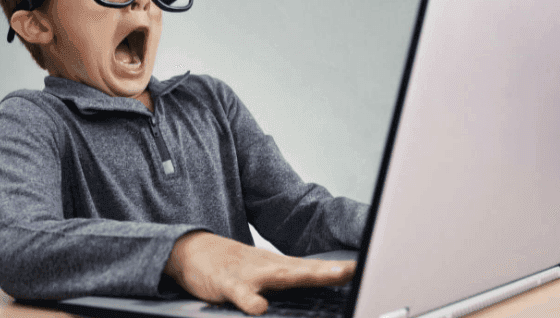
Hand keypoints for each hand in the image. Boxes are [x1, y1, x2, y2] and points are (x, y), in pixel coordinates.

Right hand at [163, 231, 355, 314]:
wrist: (193, 250)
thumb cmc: (233, 266)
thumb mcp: (264, 273)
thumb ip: (289, 282)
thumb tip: (320, 287)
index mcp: (280, 267)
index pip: (315, 269)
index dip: (340, 270)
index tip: (366, 269)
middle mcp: (270, 267)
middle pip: (305, 270)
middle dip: (331, 271)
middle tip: (355, 270)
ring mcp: (250, 273)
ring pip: (280, 276)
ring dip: (305, 276)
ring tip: (329, 277)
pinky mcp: (228, 283)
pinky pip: (240, 293)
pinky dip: (250, 300)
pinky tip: (259, 308)